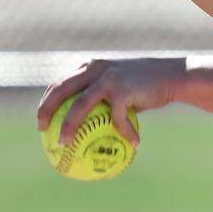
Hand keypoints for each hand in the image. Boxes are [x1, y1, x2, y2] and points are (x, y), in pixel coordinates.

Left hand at [36, 57, 185, 146]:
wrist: (171, 75)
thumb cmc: (144, 86)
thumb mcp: (119, 87)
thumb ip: (101, 99)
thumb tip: (86, 126)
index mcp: (90, 67)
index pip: (59, 83)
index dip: (46, 101)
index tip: (41, 121)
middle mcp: (94, 69)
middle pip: (61, 90)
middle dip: (46, 111)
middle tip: (42, 131)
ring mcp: (107, 78)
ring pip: (79, 105)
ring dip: (69, 127)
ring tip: (65, 144)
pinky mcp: (122, 89)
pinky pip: (116, 118)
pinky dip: (125, 133)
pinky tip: (133, 144)